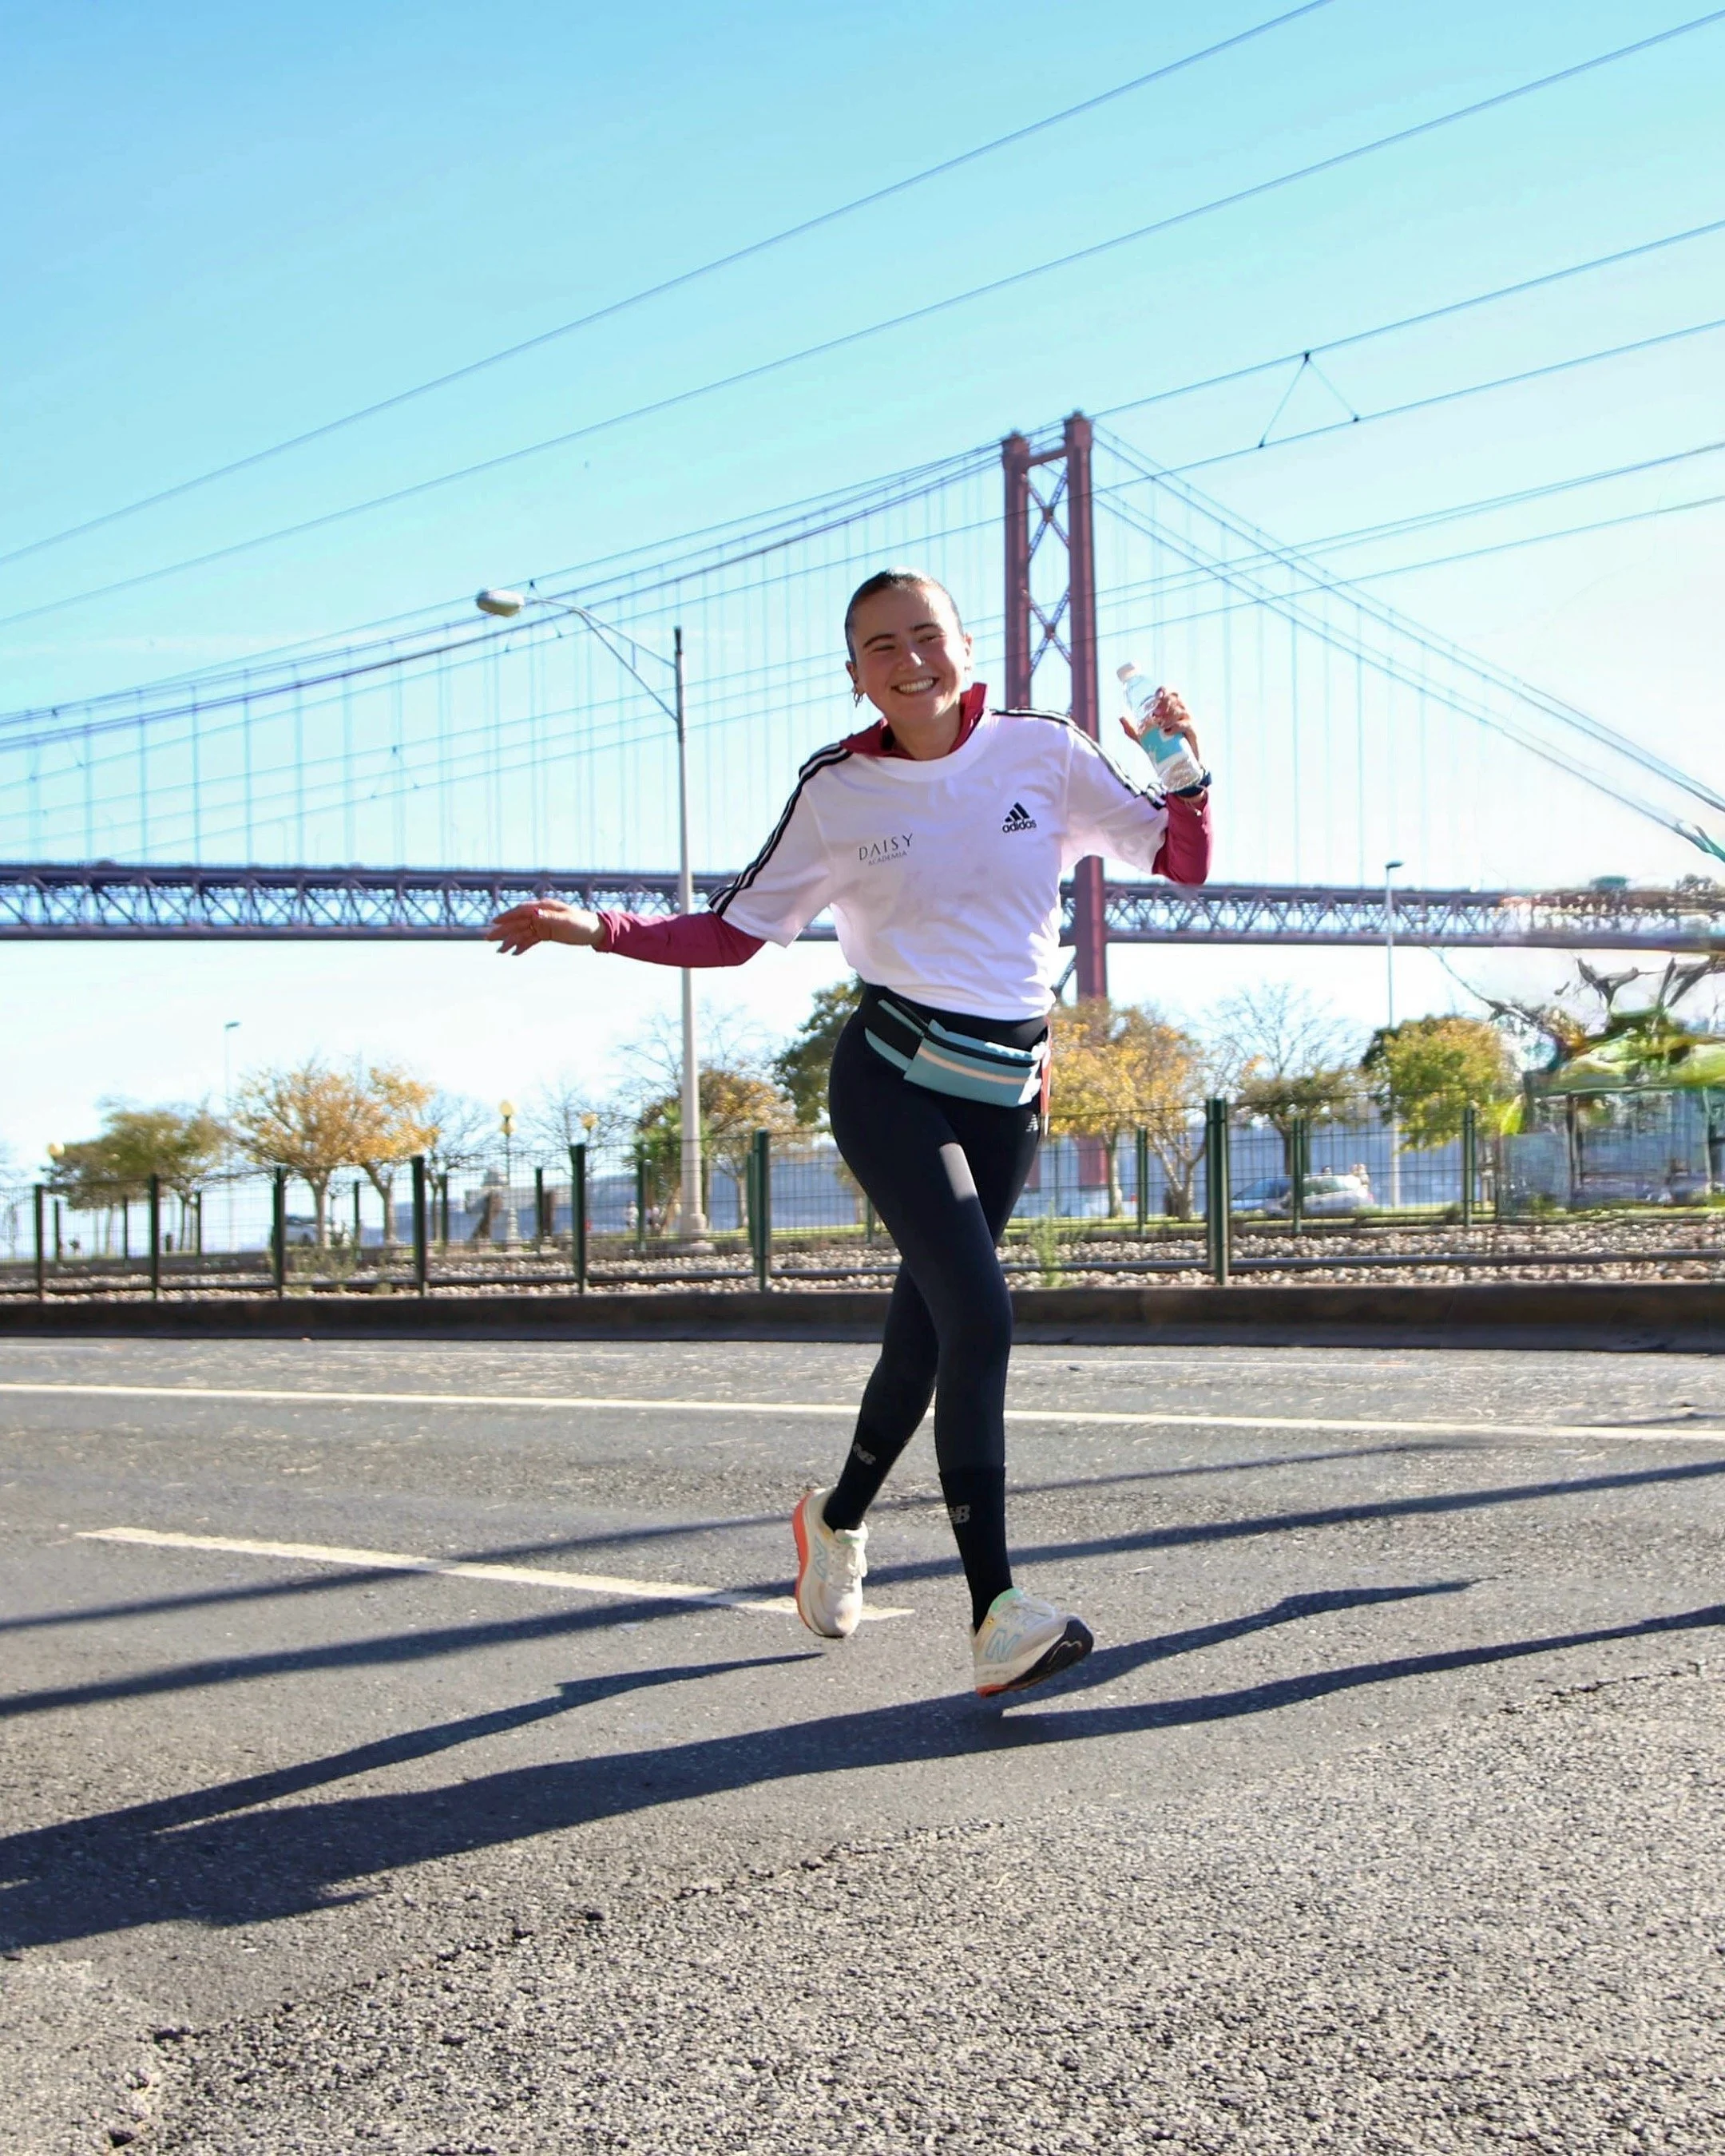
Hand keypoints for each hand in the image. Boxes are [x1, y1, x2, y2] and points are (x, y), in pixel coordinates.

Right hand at [486, 900, 603, 955]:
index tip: (494, 923)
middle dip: (503, 930)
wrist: (595, 931)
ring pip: (522, 932)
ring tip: (499, 951)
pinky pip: (531, 940)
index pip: (521, 911)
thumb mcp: (567, 921)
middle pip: (518, 922)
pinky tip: (514, 953)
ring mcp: (542, 924)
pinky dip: (522, 946)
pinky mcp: (546, 933)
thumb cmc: (583, 923)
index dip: (507, 917)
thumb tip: (533, 914)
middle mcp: (541, 915)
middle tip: (488, 939)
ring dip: (510, 941)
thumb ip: (549, 918)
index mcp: (544, 907)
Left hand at [1120, 684, 1199, 761]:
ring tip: (1160, 726)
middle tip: (1155, 714)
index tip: (1155, 695)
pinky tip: (1167, 732)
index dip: (1165, 689)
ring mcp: (1190, 721)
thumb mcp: (1147, 738)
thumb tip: (1121, 717)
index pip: (1172, 692)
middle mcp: (1183, 712)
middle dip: (1165, 703)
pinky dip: (1176, 726)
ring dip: (1168, 716)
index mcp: (1173, 709)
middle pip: (1177, 698)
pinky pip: (1186, 724)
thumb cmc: (1166, 747)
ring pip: (1181, 711)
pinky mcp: (1194, 733)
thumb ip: (1134, 729)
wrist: (1182, 765)